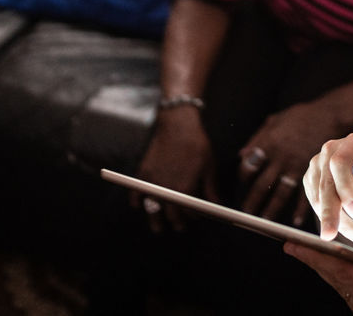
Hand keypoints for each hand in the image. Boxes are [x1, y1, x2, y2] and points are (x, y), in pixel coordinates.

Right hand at [133, 106, 216, 232]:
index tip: (195, 217)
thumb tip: (216, 204)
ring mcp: (154, 181)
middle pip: (170, 213)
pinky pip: (136, 191)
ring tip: (157, 228)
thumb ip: (210, 188)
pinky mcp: (144, 172)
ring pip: (152, 207)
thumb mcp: (209, 166)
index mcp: (186, 189)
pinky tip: (138, 206)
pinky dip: (136, 200)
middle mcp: (168, 189)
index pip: (188, 212)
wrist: (178, 125)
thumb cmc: (196, 144)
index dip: (192, 217)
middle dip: (175, 222)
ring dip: (155, 219)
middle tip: (179, 226)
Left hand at [237, 100, 344, 223]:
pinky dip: (301, 210)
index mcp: (269, 144)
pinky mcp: (314, 171)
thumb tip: (242, 154)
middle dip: (253, 200)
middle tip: (247, 213)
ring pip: (281, 194)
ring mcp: (297, 166)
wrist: (330, 114)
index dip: (243, 177)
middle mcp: (281, 158)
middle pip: (262, 184)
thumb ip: (258, 138)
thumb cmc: (302, 115)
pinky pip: (305, 194)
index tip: (242, 184)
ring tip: (266, 220)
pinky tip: (296, 220)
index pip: (249, 165)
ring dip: (272, 209)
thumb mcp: (276, 120)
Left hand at [284, 233, 352, 315]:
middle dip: (316, 264)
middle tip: (294, 247)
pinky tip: (336, 270)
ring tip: (311, 255)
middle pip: (340, 285)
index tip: (294, 246)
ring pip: (345, 294)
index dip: (316, 258)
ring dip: (329, 275)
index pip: (345, 272)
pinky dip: (344, 285)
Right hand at [303, 131, 352, 244]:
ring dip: (328, 220)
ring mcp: (318, 164)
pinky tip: (337, 230)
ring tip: (349, 237)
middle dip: (329, 212)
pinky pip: (313, 198)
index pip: (340, 163)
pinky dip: (322, 216)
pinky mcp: (313, 177)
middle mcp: (330, 151)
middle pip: (325, 183)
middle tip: (336, 235)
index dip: (344, 186)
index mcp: (351, 144)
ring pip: (317, 195)